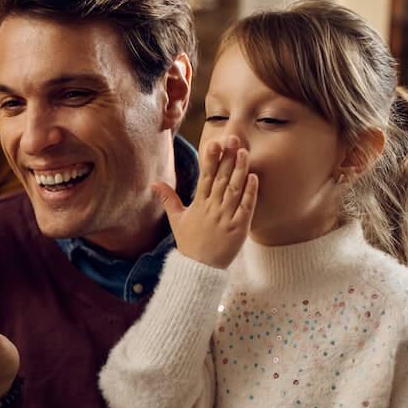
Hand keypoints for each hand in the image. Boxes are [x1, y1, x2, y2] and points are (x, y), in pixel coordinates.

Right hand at [153, 136, 256, 268]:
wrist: (199, 269)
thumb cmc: (189, 243)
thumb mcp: (176, 220)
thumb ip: (168, 198)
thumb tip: (153, 183)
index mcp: (198, 204)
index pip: (205, 177)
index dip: (210, 159)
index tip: (214, 143)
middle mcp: (212, 209)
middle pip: (221, 179)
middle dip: (227, 158)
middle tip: (233, 139)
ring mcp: (225, 218)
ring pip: (234, 190)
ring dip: (240, 170)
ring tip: (245, 152)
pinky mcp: (238, 228)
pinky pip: (246, 207)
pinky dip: (250, 193)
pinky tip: (254, 177)